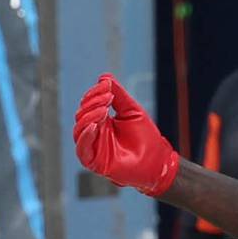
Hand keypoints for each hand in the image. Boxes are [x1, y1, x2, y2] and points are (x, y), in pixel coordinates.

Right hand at [73, 74, 179, 196]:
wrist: (157, 161)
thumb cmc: (146, 137)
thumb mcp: (132, 111)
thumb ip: (118, 95)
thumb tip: (104, 77)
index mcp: (102, 121)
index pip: (89, 104)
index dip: (95, 93)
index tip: (106, 84)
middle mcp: (94, 133)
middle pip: (82, 114)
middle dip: (93, 102)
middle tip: (108, 96)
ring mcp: (93, 147)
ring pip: (79, 129)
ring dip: (89, 116)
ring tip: (104, 109)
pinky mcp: (94, 161)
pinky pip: (82, 148)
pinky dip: (85, 136)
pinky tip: (95, 125)